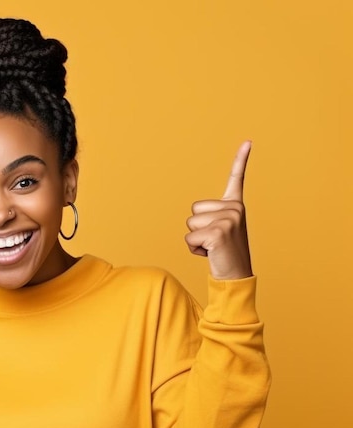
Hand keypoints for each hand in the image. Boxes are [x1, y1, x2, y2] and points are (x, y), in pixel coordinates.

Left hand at [185, 141, 252, 279]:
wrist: (236, 276)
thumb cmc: (224, 254)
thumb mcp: (221, 230)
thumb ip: (211, 218)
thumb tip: (195, 218)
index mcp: (236, 205)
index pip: (236, 178)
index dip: (241, 159)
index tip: (248, 141)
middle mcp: (235, 209)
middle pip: (193, 211)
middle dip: (197, 229)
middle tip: (214, 241)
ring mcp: (228, 220)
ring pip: (190, 224)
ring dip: (195, 240)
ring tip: (213, 247)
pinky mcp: (218, 233)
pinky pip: (189, 238)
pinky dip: (194, 250)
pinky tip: (210, 254)